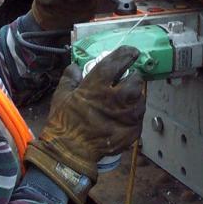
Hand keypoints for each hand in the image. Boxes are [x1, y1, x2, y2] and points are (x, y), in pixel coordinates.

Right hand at [24, 46, 145, 203]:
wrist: (70, 152)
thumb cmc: (64, 122)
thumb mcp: (61, 95)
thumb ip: (70, 78)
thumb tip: (76, 68)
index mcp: (97, 86)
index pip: (117, 62)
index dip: (127, 54)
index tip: (131, 51)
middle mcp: (116, 99)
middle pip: (136, 80)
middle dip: (134, 77)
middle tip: (128, 80)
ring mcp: (127, 116)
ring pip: (141, 99)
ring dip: (136, 96)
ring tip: (126, 99)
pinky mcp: (132, 131)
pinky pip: (139, 117)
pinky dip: (134, 114)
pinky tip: (124, 116)